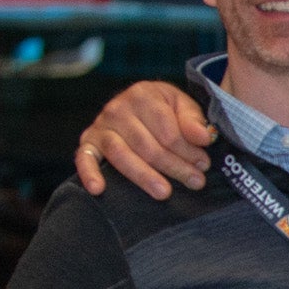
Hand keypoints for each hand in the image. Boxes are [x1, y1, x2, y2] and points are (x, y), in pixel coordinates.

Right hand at [74, 81, 214, 198]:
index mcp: (143, 95)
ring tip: (164, 192)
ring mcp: (100, 126)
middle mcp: (117, 108)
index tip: (204, 165)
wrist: (141, 105)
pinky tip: (99, 189)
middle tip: (195, 182)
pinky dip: (89, 173)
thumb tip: (204, 138)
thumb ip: (194, 121)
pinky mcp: (88, 143)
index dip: (187, 151)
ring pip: (122, 155)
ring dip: (144, 176)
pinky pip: (84, 158)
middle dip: (174, 166)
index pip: (167, 130)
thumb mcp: (184, 106)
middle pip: (147, 146)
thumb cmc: (166, 109)